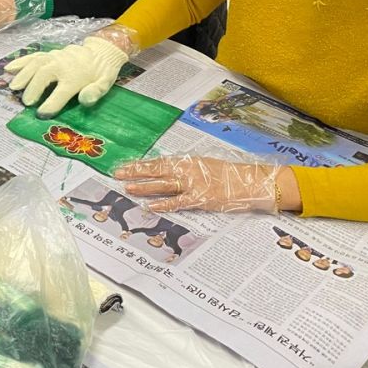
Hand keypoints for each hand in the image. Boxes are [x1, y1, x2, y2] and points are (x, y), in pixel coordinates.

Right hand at [6, 35, 130, 116]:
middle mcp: (63, 65)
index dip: (51, 103)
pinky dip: (20, 62)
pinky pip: (33, 56)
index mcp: (77, 76)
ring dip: (23, 75)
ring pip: (36, 64)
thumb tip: (85, 99)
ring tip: (13, 88)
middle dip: (33, 88)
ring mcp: (54, 57)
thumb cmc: (99, 73)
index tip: (41, 114)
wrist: (100, 51)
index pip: (63, 91)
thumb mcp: (105, 84)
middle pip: (44, 74)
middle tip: (26, 103)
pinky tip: (8, 69)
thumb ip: (95, 92)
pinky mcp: (48, 54)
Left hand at [114, 157, 290, 213]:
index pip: (159, 162)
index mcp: (188, 161)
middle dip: (135, 172)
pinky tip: (149, 206)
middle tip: (116, 174)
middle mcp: (188, 170)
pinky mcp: (201, 199)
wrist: (251, 182)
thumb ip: (186, 169)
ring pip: (163, 185)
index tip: (124, 165)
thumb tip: (167, 173)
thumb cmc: (229, 174)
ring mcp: (194, 185)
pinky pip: (178, 202)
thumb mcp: (205, 166)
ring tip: (127, 187)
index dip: (140, 164)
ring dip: (145, 186)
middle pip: (156, 170)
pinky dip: (163, 204)